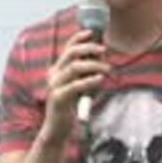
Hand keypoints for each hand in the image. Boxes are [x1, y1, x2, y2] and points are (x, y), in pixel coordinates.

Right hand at [40, 29, 107, 145]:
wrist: (57, 129)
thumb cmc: (71, 107)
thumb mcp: (79, 87)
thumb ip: (87, 74)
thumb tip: (103, 61)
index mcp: (57, 70)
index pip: (67, 48)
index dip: (79, 38)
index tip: (92, 33)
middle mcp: (54, 74)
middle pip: (71, 53)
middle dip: (89, 48)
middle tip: (104, 50)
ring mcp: (54, 86)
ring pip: (75, 67)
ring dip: (94, 65)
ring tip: (108, 69)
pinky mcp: (58, 98)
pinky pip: (75, 85)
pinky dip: (89, 81)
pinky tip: (100, 80)